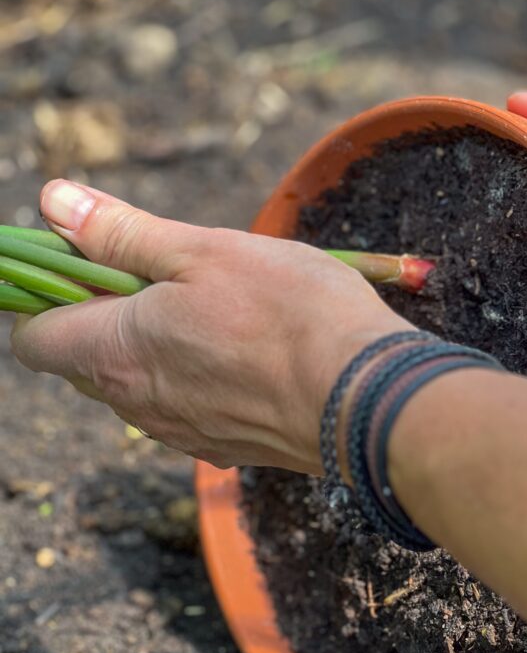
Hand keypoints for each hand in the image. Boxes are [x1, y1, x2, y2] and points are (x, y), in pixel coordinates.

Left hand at [11, 181, 410, 471]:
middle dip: (106, 317)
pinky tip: (245, 353)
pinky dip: (195, 378)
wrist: (366, 398)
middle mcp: (136, 406)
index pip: (33, 339)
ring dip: (155, 347)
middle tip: (164, 275)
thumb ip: (121, 232)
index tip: (88, 265)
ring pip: (138, 385)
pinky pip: (183, 409)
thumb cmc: (289, 314)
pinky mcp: (221, 448)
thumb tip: (53, 203)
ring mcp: (179, 434)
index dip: (48, 297)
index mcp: (116, 354)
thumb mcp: (203, 250)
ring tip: (217, 311)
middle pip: (85, 361)